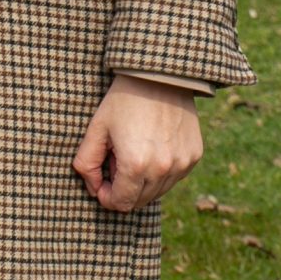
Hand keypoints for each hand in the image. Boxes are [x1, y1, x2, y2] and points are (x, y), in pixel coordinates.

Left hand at [72, 75, 202, 211]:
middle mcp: (163, 169)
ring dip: (142, 181)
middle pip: (139, 201)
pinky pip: (174, 177)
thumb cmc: (123, 101)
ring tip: (133, 151)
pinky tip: (152, 147)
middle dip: (123, 188)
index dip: (106, 197)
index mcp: (136, 164)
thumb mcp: (96, 129)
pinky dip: (160, 171)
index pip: (121, 203)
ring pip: (158, 192)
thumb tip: (93, 188)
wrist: (159, 75)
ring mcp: (182, 164)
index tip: (101, 181)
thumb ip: (86, 163)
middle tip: (115, 160)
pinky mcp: (194, 156)